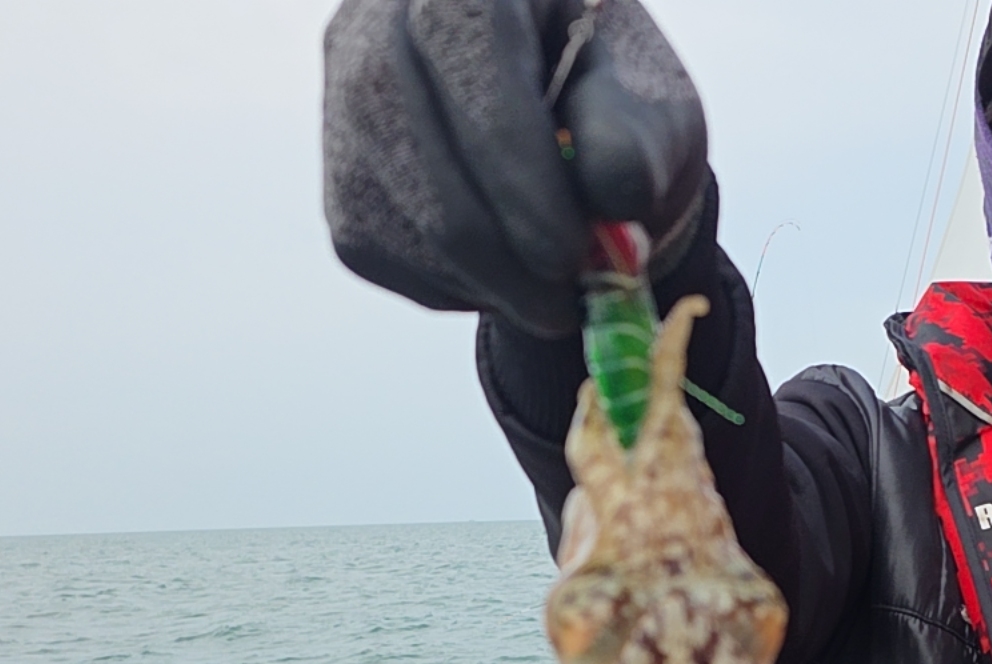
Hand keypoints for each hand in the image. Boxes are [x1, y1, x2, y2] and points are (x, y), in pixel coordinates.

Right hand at [324, 0, 707, 336]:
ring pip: (402, 224)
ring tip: (553, 284)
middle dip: (508, 259)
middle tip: (572, 306)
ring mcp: (343, 103)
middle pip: (423, 160)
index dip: (518, 174)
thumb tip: (616, 201)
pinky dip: (460, 286)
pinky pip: (386, 255)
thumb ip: (637, 143)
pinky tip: (508, 265)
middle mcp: (379, 23)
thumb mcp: (651, 102)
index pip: (472, 65)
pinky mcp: (340, 180)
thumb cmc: (614, 102)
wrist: (559, 116)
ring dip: (491, 283)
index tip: (570, 257)